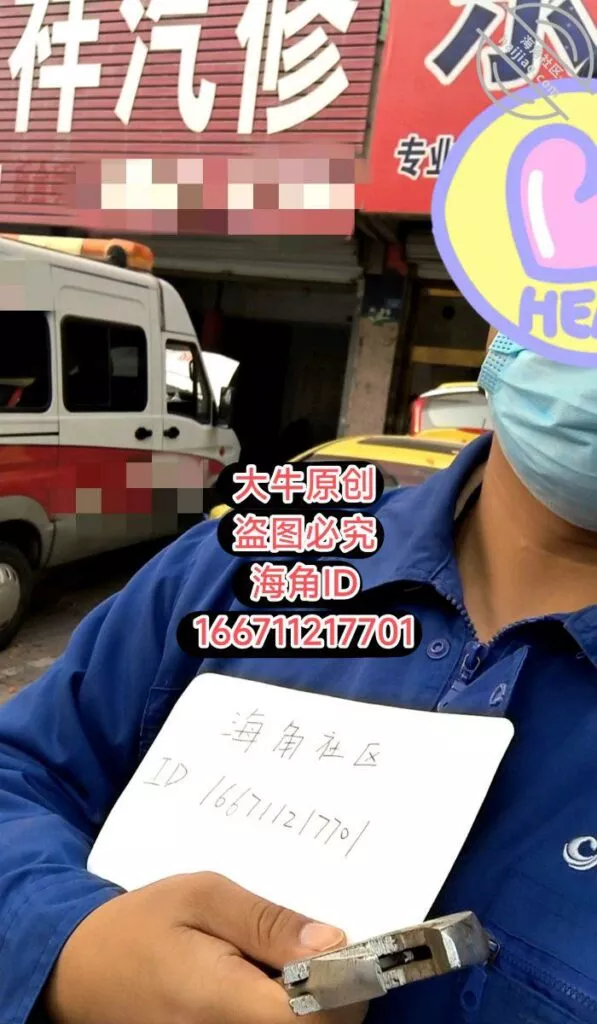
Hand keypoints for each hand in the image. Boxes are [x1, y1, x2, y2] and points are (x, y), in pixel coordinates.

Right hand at [44, 872, 367, 1023]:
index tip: (344, 948)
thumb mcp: (203, 897)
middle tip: (317, 948)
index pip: (319, 1017)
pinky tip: (271, 986)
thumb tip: (334, 940)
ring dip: (313, 1007)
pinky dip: (286, 1015)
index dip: (346, 984)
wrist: (81, 972)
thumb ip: (268, 920)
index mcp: (224, 1001)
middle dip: (335, 994)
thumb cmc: (142, 925)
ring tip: (290, 964)